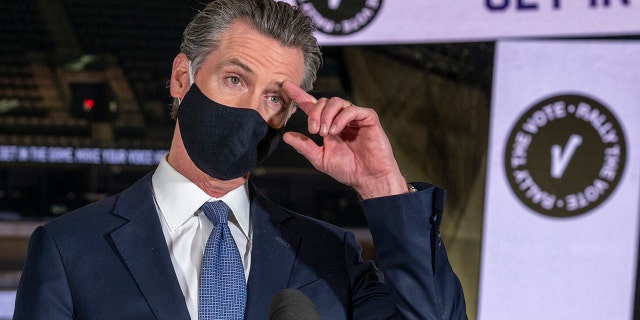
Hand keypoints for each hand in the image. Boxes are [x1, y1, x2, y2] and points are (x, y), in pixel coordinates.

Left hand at [281, 81, 408, 198]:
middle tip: (314, 131)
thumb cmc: (348, 170)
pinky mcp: (368, 118)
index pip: (312, 106)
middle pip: (323, 101)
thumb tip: (287, 136)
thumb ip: (305, 146)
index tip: (286, 85)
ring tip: (326, 133)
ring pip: (337, 102)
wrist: (369, 178)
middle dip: (315, 113)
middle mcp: (341, 118)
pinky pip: (352, 110)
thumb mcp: (321, 159)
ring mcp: (355, 117)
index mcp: (329, 125)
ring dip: (326, 115)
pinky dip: (341, 118)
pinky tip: (336, 131)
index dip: (299, 95)